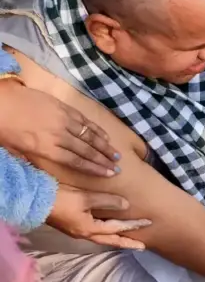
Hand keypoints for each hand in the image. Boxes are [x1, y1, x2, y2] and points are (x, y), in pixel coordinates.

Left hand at [0, 79, 120, 176]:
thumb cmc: (3, 128)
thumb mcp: (16, 150)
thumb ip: (35, 160)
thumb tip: (48, 168)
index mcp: (46, 149)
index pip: (76, 162)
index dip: (95, 169)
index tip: (109, 174)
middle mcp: (59, 136)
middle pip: (86, 150)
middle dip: (104, 160)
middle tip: (117, 167)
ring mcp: (63, 120)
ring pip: (89, 136)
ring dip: (105, 146)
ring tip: (116, 154)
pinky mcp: (63, 107)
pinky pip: (84, 120)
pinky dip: (97, 129)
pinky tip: (106, 136)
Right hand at [47, 186, 151, 249]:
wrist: (35, 202)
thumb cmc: (60, 199)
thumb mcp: (86, 198)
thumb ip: (107, 201)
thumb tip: (126, 205)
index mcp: (90, 229)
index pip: (117, 229)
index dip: (133, 226)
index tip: (149, 222)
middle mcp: (84, 234)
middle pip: (111, 241)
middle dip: (127, 243)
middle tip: (143, 246)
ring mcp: (77, 232)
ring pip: (102, 238)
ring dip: (116, 239)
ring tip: (129, 239)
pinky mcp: (72, 227)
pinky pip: (94, 233)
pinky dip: (106, 234)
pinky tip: (108, 230)